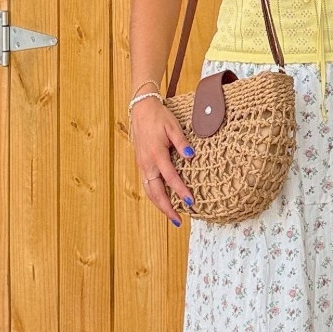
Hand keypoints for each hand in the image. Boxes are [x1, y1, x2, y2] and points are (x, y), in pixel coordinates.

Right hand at [131, 97, 194, 224]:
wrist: (141, 110)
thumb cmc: (159, 117)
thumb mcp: (173, 126)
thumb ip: (182, 143)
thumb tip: (191, 156)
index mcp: (156, 154)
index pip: (170, 178)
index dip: (181, 191)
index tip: (191, 202)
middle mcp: (147, 163)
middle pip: (156, 192)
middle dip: (167, 208)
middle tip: (178, 221)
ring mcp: (142, 165)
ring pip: (149, 191)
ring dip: (160, 205)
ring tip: (172, 216)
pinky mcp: (141, 164)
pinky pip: (147, 185)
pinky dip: (155, 196)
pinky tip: (163, 201)